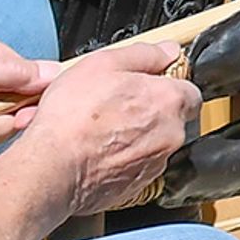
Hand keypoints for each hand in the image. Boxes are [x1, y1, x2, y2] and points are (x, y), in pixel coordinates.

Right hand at [25, 37, 203, 215]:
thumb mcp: (103, 64)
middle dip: (151, 112)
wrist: (50, 169)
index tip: (146, 84)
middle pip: (172, 118)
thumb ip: (143, 54)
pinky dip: (122, 161)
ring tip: (100, 132)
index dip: (166, 85)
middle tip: (116, 107)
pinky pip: (136, 168)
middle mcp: (171, 135)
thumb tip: (167, 51)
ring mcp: (156, 164)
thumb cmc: (72, 119)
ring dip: (135, 137)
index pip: (189, 90)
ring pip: (154, 144)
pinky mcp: (138, 189)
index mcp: (169, 101)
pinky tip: (96, 154)